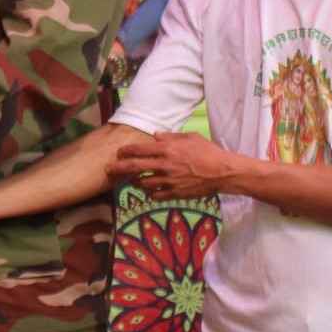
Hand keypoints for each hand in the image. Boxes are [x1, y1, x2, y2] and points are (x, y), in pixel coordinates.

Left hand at [109, 132, 239, 200]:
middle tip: (108, 169)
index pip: (139, 149)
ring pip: (143, 184)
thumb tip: (155, 135)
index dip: (125, 151)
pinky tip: (150, 190)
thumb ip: (170, 137)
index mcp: (167, 149)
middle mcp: (165, 165)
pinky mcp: (176, 194)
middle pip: (134, 168)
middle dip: (118, 168)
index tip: (118, 152)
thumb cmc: (208, 151)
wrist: (223, 172)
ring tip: (132, 181)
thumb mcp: (190, 137)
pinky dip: (151, 194)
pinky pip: (156, 196)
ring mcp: (170, 181)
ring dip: (135, 182)